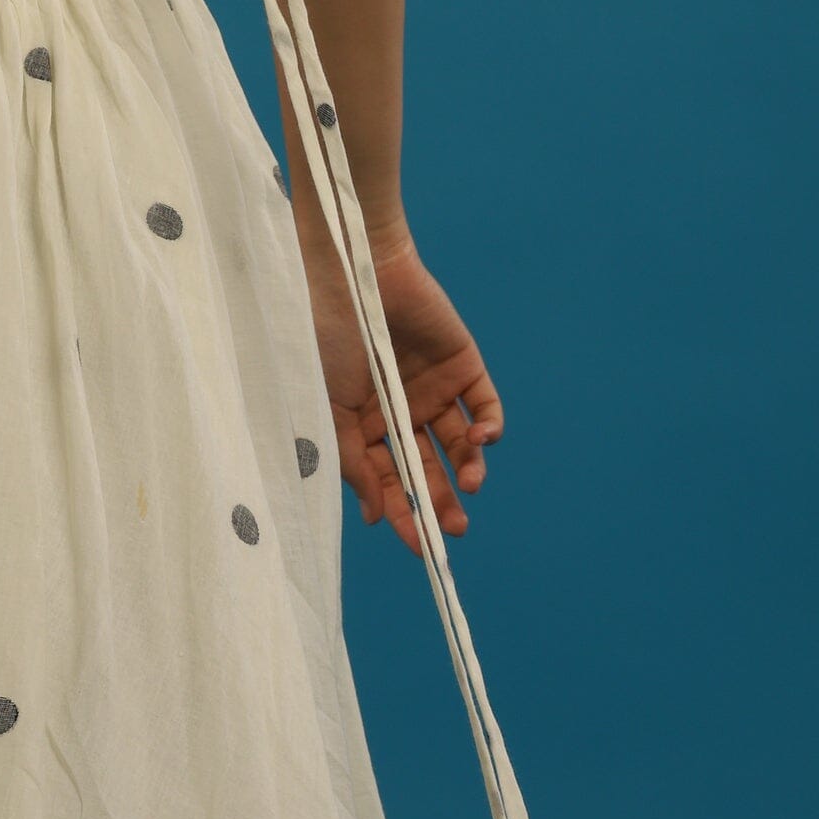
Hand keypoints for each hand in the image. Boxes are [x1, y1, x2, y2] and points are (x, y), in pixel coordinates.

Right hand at [298, 218, 503, 557]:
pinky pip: (485, 407)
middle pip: (429, 469)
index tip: (423, 547)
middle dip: (443, 502)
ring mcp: (434, 389)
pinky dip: (490, 430)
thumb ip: (353, 462)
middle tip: (455, 530)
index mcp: (364, 423)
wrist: (356, 271)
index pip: (390, 479)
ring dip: (469, 470)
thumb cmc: (328, 335)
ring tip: (470, 486)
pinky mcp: (463, 366)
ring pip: (460, 445)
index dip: (406, 513)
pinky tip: (482, 443)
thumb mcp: (328, 405)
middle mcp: (401, 411)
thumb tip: (376, 517)